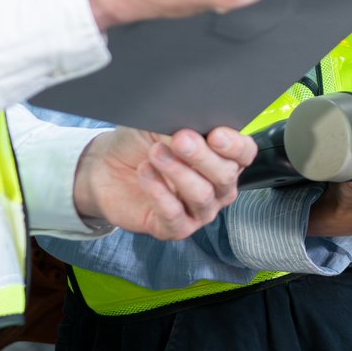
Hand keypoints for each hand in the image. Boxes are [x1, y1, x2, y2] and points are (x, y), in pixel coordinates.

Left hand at [74, 126, 255, 239]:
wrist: (107, 168)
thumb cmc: (140, 144)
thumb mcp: (161, 124)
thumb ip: (182, 122)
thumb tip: (193, 123)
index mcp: (222, 158)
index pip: (244, 153)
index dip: (234, 145)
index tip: (215, 134)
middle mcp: (217, 187)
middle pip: (225, 175)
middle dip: (202, 156)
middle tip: (179, 139)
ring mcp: (199, 211)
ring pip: (202, 194)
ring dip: (178, 171)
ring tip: (155, 153)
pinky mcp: (176, 228)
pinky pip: (175, 214)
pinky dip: (159, 192)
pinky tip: (145, 173)